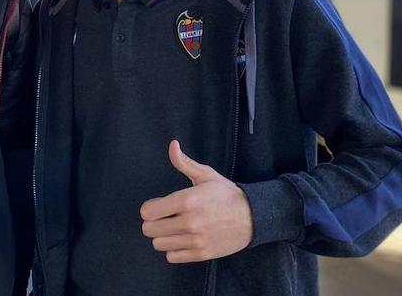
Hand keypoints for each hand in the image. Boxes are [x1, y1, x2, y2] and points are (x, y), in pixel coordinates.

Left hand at [140, 140, 253, 262]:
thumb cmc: (226, 194)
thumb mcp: (206, 175)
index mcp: (187, 200)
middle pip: (149, 229)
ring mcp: (195, 240)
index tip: (158, 206)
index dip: (150, 208)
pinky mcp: (201, 254)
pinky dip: (173, 249)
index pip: (148, 212)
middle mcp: (189, 222)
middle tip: (164, 218)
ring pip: (158, 244)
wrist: (253, 217)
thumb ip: (184, 162)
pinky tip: (182, 239)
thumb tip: (172, 145)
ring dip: (163, 236)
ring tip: (173, 229)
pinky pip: (172, 257)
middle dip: (153, 222)